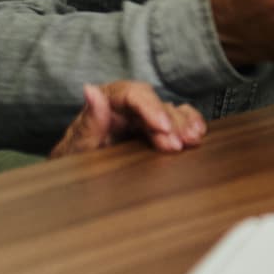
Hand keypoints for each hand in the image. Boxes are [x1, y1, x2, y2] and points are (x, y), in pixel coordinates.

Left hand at [50, 80, 207, 157]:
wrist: (76, 183)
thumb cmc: (75, 163)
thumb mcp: (76, 147)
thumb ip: (88, 122)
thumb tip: (91, 90)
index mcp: (105, 103)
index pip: (131, 95)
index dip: (150, 108)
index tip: (162, 128)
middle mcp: (126, 106)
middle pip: (154, 103)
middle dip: (170, 122)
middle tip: (179, 144)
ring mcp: (141, 117)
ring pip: (168, 110)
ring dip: (183, 123)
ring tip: (193, 139)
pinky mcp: (153, 129)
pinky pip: (175, 119)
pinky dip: (188, 122)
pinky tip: (197, 133)